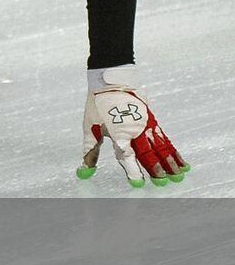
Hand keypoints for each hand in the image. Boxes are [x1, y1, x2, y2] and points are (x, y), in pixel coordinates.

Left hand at [78, 66, 187, 186]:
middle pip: (147, 153)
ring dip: (169, 162)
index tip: (138, 183)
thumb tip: (84, 171)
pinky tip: (181, 161)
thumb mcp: (89, 127)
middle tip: (164, 183)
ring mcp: (146, 124)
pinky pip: (165, 138)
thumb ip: (89, 150)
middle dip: (156, 169)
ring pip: (160, 146)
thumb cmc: (97, 105)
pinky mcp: (152, 120)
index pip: (126, 155)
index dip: (132, 170)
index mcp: (118, 132)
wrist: (111, 81)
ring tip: (178, 175)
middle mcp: (135, 129)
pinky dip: (173, 151)